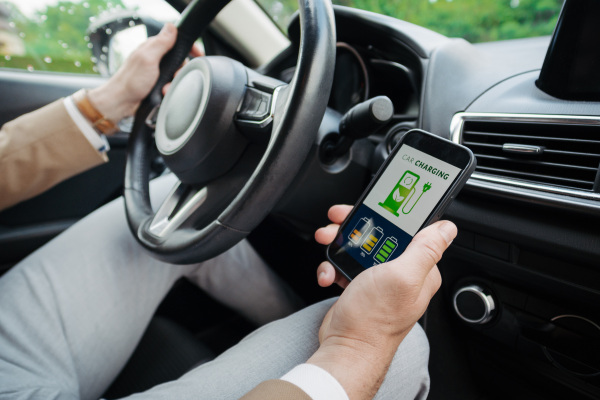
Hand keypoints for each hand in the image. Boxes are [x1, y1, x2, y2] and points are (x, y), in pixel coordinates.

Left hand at [86, 23, 202, 130]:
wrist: (122, 102)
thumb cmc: (131, 81)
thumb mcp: (148, 58)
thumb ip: (161, 43)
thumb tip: (171, 26)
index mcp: (153, 47)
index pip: (176, 41)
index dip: (189, 46)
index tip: (198, 53)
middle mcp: (155, 58)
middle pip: (180, 60)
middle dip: (180, 71)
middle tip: (174, 77)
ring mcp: (157, 71)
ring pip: (176, 74)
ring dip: (174, 83)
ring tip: (165, 89)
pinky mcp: (157, 83)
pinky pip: (171, 84)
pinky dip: (170, 89)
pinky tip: (163, 93)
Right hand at [309, 205, 456, 398]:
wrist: (346, 348)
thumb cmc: (374, 320)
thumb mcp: (402, 276)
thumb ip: (425, 249)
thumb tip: (448, 228)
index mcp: (419, 269)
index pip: (408, 229)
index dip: (388, 215)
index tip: (369, 208)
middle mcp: (402, 274)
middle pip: (378, 234)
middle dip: (354, 228)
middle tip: (337, 224)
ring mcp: (380, 281)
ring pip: (359, 247)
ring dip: (340, 245)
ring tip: (328, 246)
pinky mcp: (360, 287)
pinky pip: (345, 265)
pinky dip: (333, 267)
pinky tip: (330, 275)